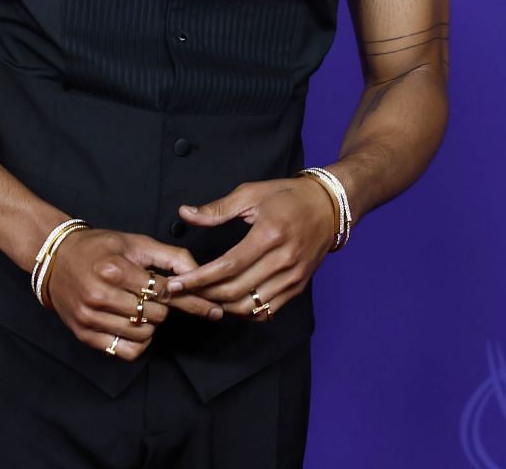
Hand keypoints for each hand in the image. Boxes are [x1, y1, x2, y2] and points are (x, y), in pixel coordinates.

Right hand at [42, 228, 225, 360]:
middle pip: (156, 314)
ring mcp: (91, 318)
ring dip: (151, 324)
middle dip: (163, 306)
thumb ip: (171, 256)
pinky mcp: (85, 335)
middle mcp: (100, 295)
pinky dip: (138, 343)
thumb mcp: (135, 242)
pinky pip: (125, 351)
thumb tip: (199, 272)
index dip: (188, 297)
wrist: (56, 259)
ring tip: (141, 308)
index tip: (208, 306)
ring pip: (144, 334)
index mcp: (114, 268)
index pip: (164, 291)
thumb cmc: (100, 248)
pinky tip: (134, 326)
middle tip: (155, 296)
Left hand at [163, 177, 337, 320]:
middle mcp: (283, 259)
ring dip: (222, 306)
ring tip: (202, 297)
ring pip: (250, 305)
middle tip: (182, 292)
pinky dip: (245, 312)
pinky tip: (229, 303)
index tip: (177, 283)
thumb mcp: (252, 193)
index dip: (200, 278)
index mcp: (269, 234)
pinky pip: (268, 310)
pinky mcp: (298, 286)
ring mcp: (293, 276)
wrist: (329, 206)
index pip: (228, 266)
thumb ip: (217, 209)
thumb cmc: (288, 196)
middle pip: (236, 290)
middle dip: (204, 294)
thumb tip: (185, 213)